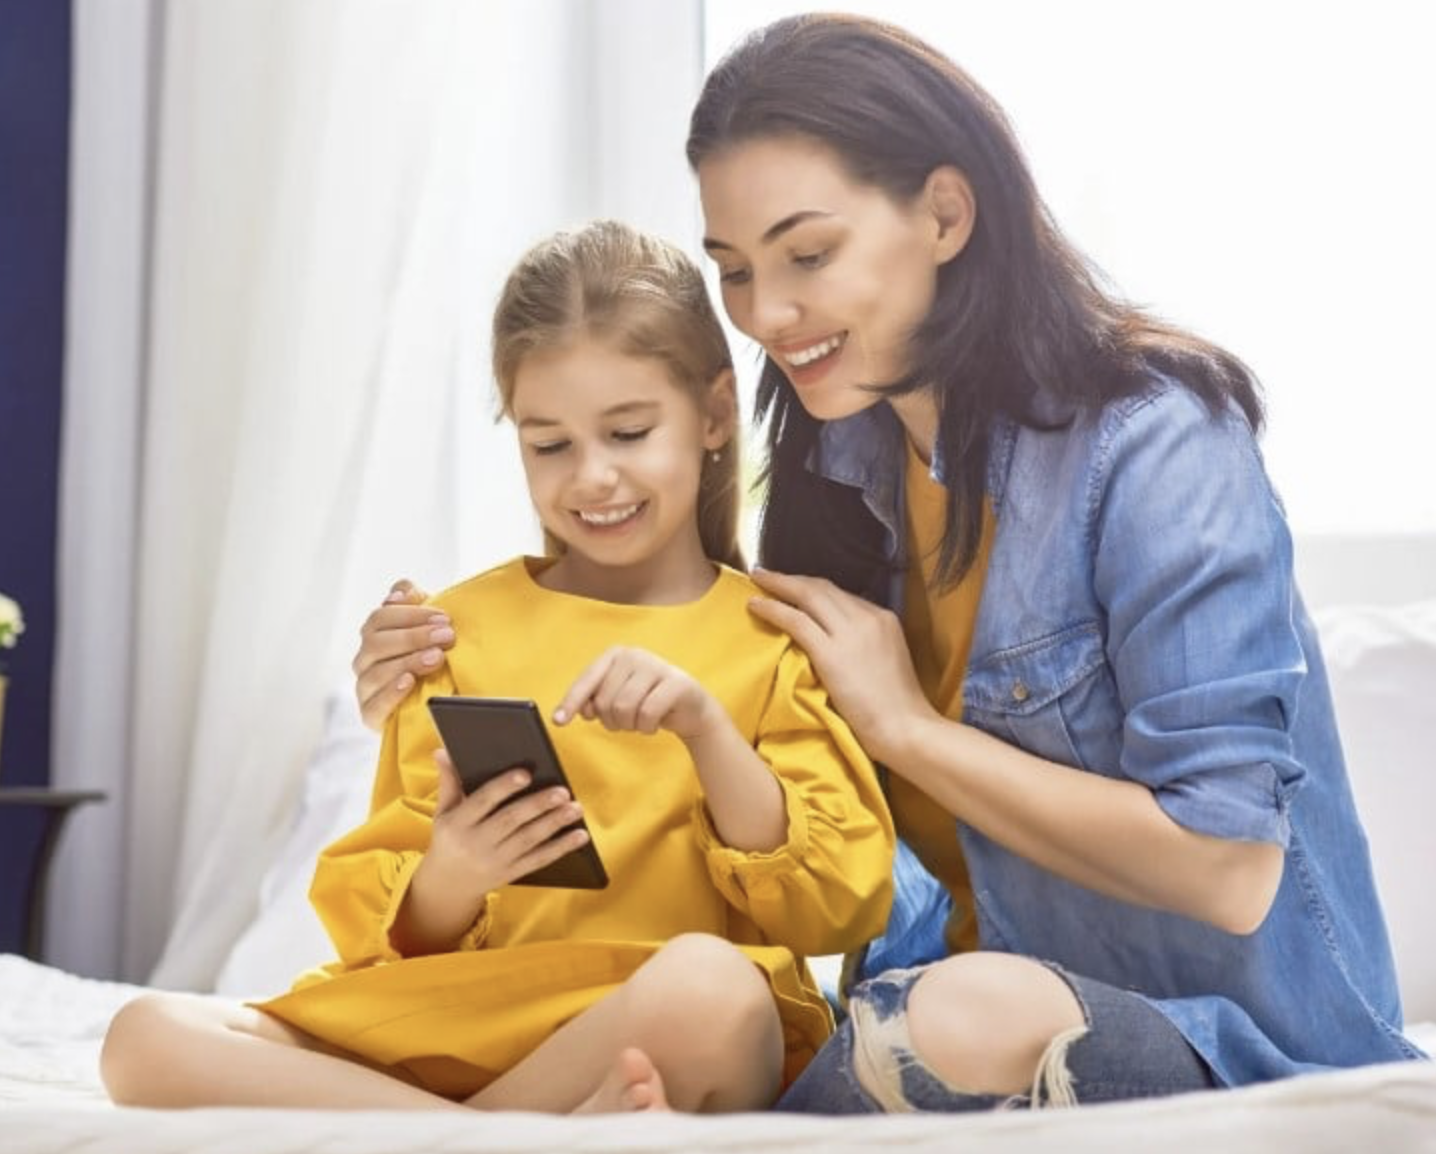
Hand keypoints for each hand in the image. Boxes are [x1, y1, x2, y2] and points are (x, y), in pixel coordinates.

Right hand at [352, 580, 453, 730]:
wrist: (439, 699)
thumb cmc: (432, 655)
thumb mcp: (428, 625)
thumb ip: (414, 601)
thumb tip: (399, 592)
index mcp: (375, 635)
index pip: (381, 618)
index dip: (411, 614)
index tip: (444, 618)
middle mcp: (365, 660)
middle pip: (376, 643)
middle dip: (413, 637)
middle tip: (446, 636)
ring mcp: (365, 688)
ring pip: (375, 673)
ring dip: (408, 662)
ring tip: (437, 658)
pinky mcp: (370, 715)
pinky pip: (373, 706)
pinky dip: (391, 694)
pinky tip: (409, 683)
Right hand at [424, 748, 590, 896]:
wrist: (448, 884)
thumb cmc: (450, 838)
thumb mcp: (443, 812)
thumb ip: (448, 781)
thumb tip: (442, 750)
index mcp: (459, 823)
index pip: (482, 801)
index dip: (504, 787)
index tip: (526, 774)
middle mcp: (476, 842)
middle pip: (511, 821)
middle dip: (538, 805)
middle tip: (563, 791)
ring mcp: (495, 860)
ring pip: (529, 840)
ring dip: (554, 824)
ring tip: (575, 808)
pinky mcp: (511, 872)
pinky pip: (538, 860)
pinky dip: (561, 848)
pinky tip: (580, 835)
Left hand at [553, 647, 721, 742]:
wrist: (690, 709)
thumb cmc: (647, 702)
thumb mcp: (617, 699)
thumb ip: (595, 701)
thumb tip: (579, 710)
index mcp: (615, 654)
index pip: (587, 680)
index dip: (571, 702)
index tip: (558, 722)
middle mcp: (634, 655)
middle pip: (606, 701)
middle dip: (612, 721)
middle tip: (626, 722)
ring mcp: (656, 666)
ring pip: (624, 709)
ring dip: (630, 726)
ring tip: (640, 721)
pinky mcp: (676, 683)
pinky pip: (647, 715)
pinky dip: (647, 728)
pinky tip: (654, 724)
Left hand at [746, 567, 935, 764]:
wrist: (904, 728)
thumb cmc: (896, 709)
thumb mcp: (886, 662)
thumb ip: (864, 644)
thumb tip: (836, 642)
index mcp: (883, 618)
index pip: (841, 595)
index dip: (812, 588)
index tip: (793, 588)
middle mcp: (867, 617)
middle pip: (822, 587)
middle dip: (791, 579)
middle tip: (765, 574)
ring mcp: (849, 633)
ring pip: (807, 595)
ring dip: (777, 585)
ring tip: (757, 580)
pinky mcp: (831, 653)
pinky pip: (795, 620)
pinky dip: (772, 609)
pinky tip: (755, 605)